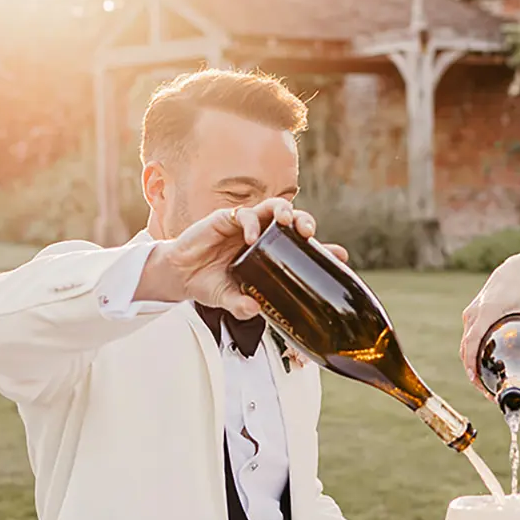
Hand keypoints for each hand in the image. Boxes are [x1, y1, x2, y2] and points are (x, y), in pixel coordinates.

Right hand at [138, 198, 324, 313]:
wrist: (179, 275)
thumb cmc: (208, 283)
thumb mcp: (228, 300)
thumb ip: (241, 306)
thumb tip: (255, 311)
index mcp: (270, 253)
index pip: (301, 246)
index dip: (323, 249)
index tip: (341, 256)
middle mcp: (262, 236)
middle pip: (291, 219)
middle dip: (304, 222)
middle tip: (309, 233)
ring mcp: (245, 226)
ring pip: (272, 208)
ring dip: (284, 212)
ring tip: (288, 223)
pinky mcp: (225, 219)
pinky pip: (244, 214)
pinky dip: (251, 223)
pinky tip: (252, 237)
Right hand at [459, 257, 519, 383]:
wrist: (515, 271)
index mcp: (488, 311)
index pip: (473, 340)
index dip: (471, 361)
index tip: (474, 379)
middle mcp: (475, 312)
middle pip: (466, 346)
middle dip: (472, 370)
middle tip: (486, 390)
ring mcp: (471, 313)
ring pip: (465, 344)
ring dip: (470, 363)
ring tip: (483, 384)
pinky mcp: (472, 315)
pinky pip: (468, 338)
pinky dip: (471, 353)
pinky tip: (481, 369)